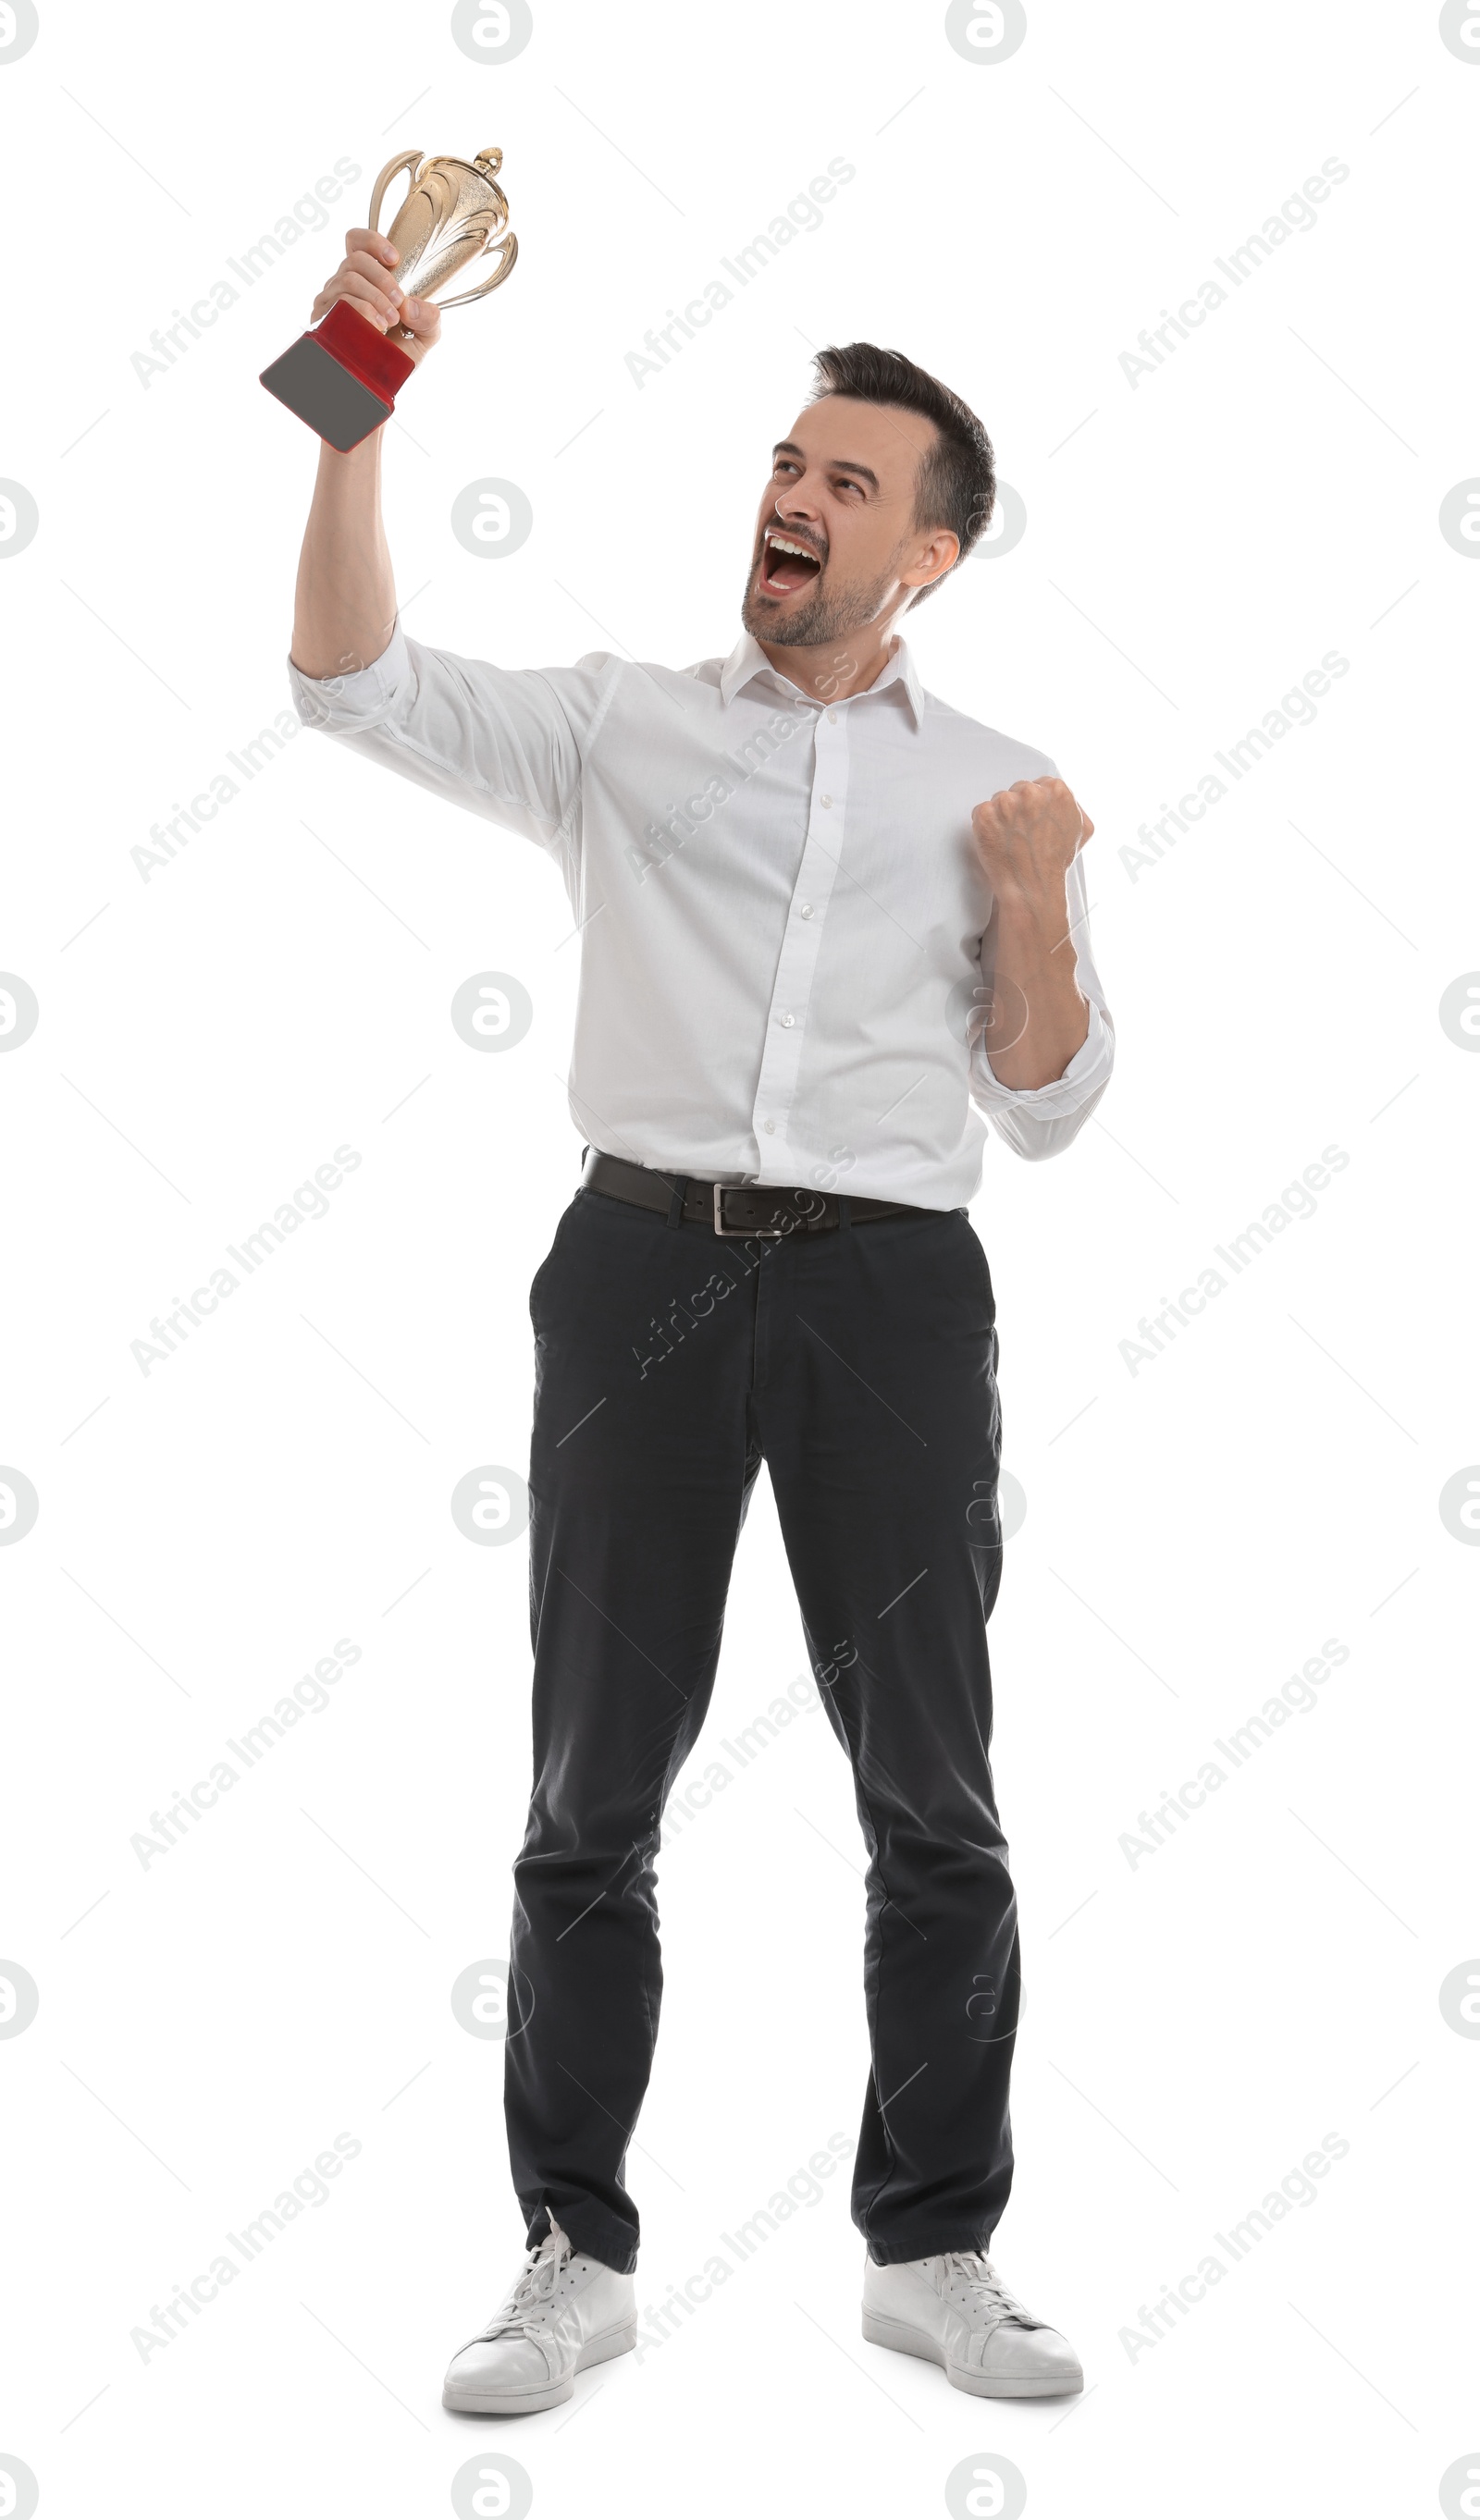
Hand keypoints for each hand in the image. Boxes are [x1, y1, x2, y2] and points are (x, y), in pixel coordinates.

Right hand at [310, 228, 442, 366]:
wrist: (383, 385)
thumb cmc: (400, 354)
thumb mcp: (426, 334)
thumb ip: (430, 316)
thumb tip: (411, 306)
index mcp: (366, 278)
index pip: (356, 242)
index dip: (372, 241)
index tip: (394, 259)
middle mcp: (344, 285)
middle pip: (355, 259)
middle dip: (382, 278)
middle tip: (399, 303)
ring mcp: (331, 302)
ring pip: (348, 280)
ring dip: (374, 298)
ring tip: (390, 322)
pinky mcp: (322, 321)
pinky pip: (338, 304)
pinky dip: (360, 311)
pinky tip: (374, 328)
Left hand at [970, 777, 1092, 906]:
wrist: (1032, 887)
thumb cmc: (1055, 863)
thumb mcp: (1082, 830)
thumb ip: (1074, 807)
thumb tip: (1066, 799)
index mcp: (1057, 790)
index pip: (1040, 785)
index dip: (1035, 805)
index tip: (1033, 819)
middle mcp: (1031, 792)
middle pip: (1018, 790)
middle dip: (1018, 808)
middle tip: (1021, 832)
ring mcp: (1006, 802)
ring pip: (999, 800)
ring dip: (1001, 816)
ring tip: (1011, 839)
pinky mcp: (985, 815)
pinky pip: (981, 812)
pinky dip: (985, 826)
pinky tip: (998, 840)